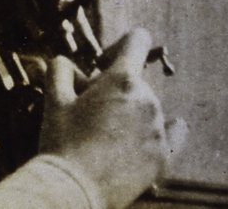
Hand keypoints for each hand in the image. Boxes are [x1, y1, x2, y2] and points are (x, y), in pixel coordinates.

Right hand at [39, 28, 187, 208]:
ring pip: (145, 105)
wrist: (74, 187)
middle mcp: (147, 100)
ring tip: (100, 130)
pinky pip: (173, 132)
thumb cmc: (62, 140)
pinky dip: (162, 128)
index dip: (117, 45)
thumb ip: (60, 69)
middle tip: (87, 105)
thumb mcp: (54, 98)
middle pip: (133, 79)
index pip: (136, 40)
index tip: (100, 63)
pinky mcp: (163, 155)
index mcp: (122, 80)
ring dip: (127, 109)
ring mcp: (158, 129)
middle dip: (111, 86)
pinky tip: (148, 130)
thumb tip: (66, 64)